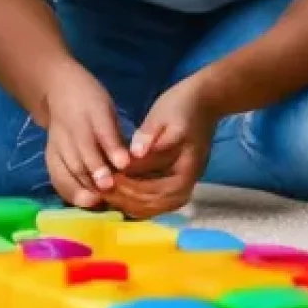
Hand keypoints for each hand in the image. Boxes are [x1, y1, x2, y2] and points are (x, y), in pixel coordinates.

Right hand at [42, 64, 130, 208]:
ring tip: (97, 201)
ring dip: (83, 186)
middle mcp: (72, 128)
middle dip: (96, 173)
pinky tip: (83, 202)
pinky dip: (69, 191)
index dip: (113, 149)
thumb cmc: (91, 101)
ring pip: (68, 168)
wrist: (58, 90)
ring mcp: (57, 143)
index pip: (102, 132)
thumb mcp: (107, 110)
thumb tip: (132, 164)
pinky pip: (56, 176)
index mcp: (92, 111)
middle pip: (82, 154)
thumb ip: (116, 135)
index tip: (124, 165)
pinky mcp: (50, 155)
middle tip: (110, 189)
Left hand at [105, 75, 217, 218]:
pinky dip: (136, 199)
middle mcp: (186, 184)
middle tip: (102, 188)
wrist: (204, 101)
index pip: (155, 190)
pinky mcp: (173, 181)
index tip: (107, 178)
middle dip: (126, 199)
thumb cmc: (183, 106)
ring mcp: (181, 185)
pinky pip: (155, 199)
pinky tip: (118, 190)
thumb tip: (135, 154)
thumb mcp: (164, 115)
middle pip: (154, 204)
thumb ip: (149, 135)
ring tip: (107, 191)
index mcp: (186, 170)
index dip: (129, 187)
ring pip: (154, 206)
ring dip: (130, 202)